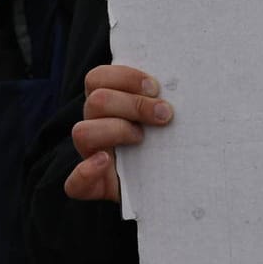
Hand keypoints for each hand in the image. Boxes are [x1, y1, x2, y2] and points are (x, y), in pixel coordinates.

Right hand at [65, 65, 172, 202]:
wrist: (175, 181)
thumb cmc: (175, 140)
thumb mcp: (172, 117)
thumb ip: (170, 99)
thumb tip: (188, 83)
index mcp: (110, 103)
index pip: (98, 78)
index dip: (124, 77)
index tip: (156, 87)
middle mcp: (96, 125)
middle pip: (96, 101)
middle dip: (134, 104)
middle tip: (165, 115)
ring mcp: (92, 155)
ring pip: (82, 132)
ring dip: (116, 130)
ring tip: (143, 139)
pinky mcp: (94, 186)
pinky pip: (74, 183)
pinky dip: (86, 173)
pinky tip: (105, 163)